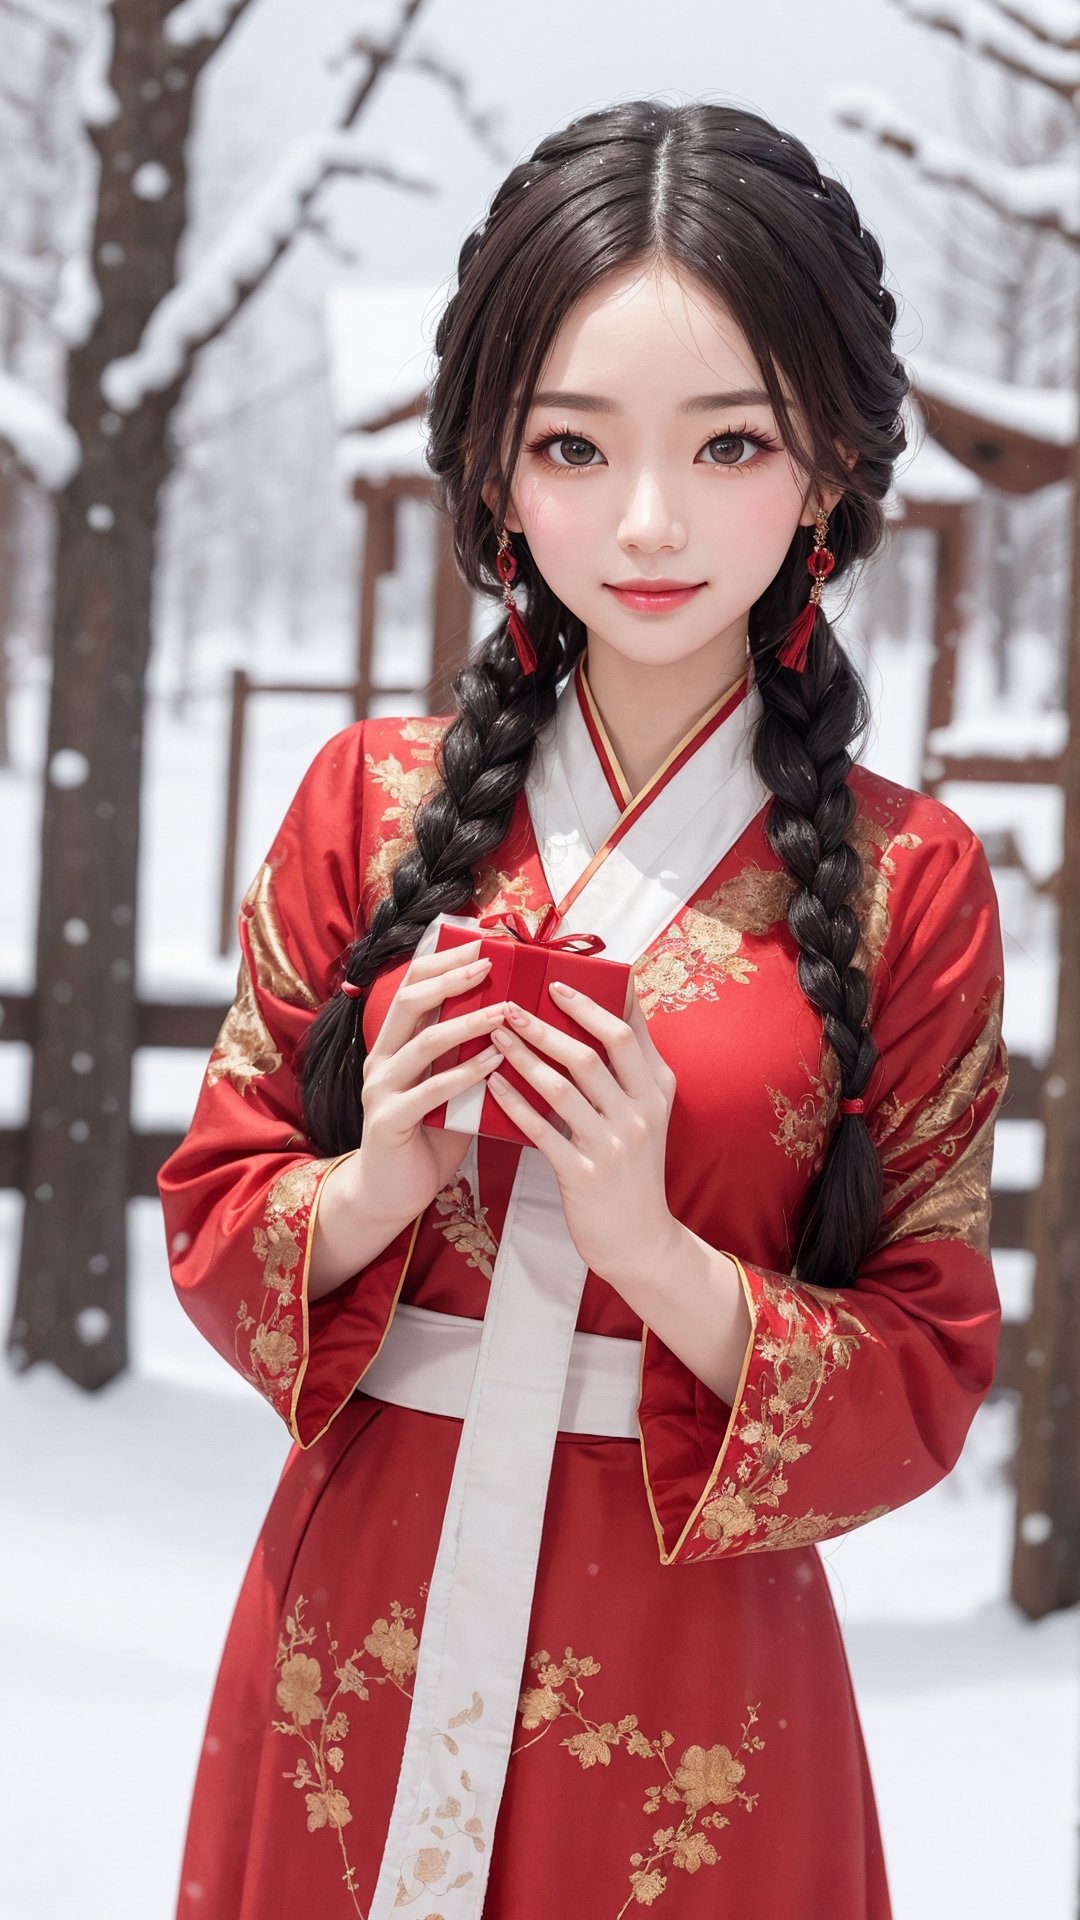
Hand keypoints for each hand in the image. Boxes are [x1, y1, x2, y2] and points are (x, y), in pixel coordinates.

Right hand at [352, 938, 508, 1226]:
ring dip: (467, 1023)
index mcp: (394, 1044)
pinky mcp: (389, 1122)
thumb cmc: (428, 1138)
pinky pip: (430, 1092)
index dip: (442, 961)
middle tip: (490, 965)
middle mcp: (382, 1059)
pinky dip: (464, 1075)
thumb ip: (468, 1056)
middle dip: (451, 978)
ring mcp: (381, 1090)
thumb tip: (517, 1020)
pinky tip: (494, 1063)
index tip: (481, 945)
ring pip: (423, 1043)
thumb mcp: (450, 1088)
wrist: (390, 1195)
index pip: (411, 986)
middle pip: (410, 1001)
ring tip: (504, 1012)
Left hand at [484, 974, 679, 1288]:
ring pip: (563, 1085)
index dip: (594, 1000)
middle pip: (595, 1050)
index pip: (628, 1030)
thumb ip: (628, 1071)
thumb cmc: (633, 1169)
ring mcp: (613, 1143)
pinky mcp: (584, 1173)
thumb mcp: (646, 1114)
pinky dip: (514, 1102)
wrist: (639, 1240)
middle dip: (550, 1021)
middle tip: (512, 1001)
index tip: (560, 977)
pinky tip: (491, 1082)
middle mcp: (640, 1112)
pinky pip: (541, 1128)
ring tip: (494, 1033)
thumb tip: (602, 1014)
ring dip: (524, 1054)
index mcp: (656, 1090)